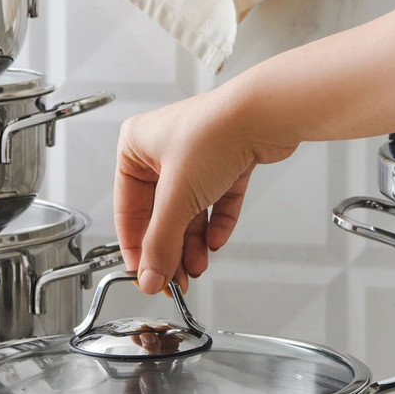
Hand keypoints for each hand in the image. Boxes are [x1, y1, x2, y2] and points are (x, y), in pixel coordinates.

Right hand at [114, 84, 297, 294]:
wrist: (266, 115)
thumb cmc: (216, 131)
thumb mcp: (177, 197)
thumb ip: (161, 243)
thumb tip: (150, 276)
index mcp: (135, 148)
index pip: (128, 210)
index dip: (137, 247)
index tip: (145, 275)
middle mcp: (162, 150)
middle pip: (161, 214)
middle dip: (170, 248)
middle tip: (175, 278)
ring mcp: (195, 156)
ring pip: (188, 210)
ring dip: (193, 242)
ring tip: (197, 267)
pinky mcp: (225, 161)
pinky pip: (215, 201)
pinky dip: (216, 223)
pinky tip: (216, 242)